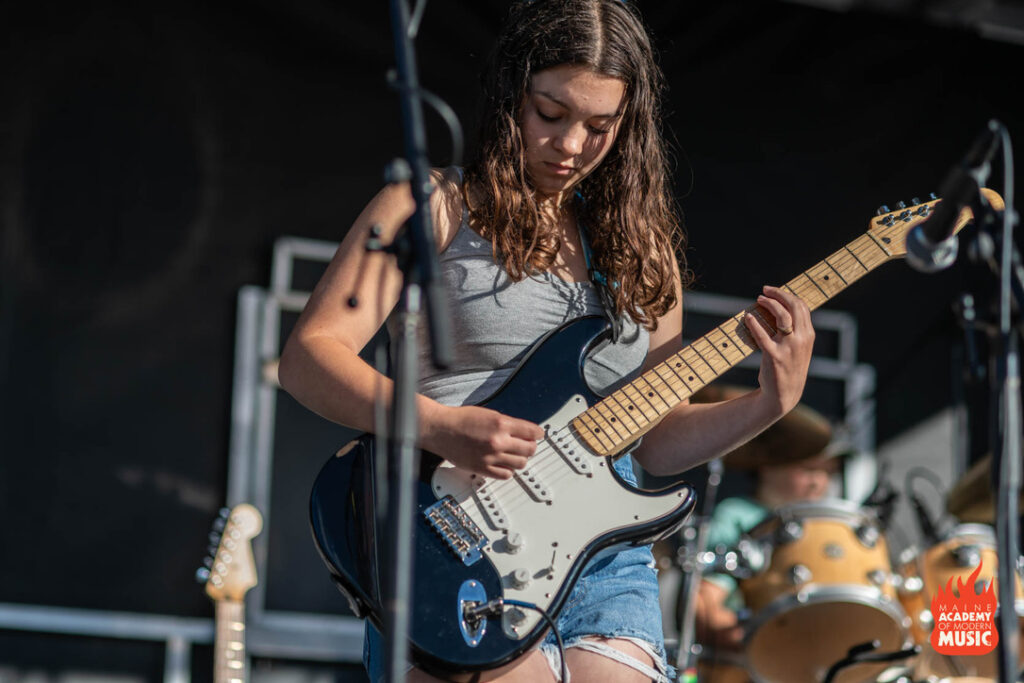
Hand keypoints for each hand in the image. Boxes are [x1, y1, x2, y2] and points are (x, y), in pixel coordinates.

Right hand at [422, 405, 544, 478]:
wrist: (441, 429)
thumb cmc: (460, 420)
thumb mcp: (489, 414)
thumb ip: (507, 423)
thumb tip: (522, 431)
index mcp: (501, 424)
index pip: (532, 432)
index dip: (538, 434)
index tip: (538, 435)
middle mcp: (498, 441)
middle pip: (529, 449)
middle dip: (530, 446)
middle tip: (527, 445)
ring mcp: (491, 457)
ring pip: (520, 464)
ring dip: (520, 459)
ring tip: (515, 455)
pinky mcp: (483, 469)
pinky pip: (506, 474)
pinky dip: (508, 470)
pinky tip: (504, 464)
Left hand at [743, 285, 813, 415]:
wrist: (783, 394)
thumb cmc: (788, 368)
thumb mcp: (798, 348)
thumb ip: (795, 331)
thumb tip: (780, 309)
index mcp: (808, 335)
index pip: (802, 306)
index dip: (787, 295)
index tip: (774, 292)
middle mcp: (801, 339)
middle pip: (794, 306)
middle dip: (779, 294)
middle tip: (765, 290)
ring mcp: (789, 347)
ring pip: (783, 316)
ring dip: (770, 304)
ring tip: (759, 299)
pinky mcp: (774, 355)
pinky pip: (763, 334)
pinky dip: (754, 323)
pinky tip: (748, 317)